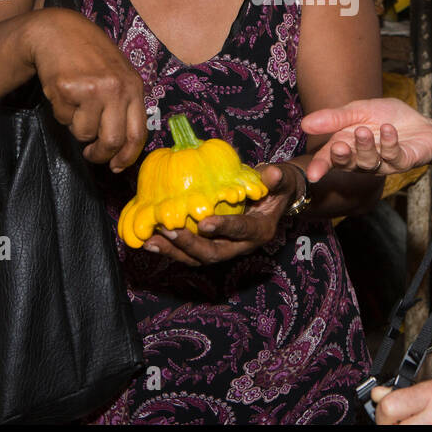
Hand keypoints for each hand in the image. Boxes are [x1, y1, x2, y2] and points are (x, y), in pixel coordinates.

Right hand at [22, 8, 147, 169]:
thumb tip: (121, 147)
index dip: (127, 156)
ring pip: (84, 133)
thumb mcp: (118, 76)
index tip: (117, 166)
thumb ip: (124, 105)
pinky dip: (61, 112)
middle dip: (99, 154)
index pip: (138, 133)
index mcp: (134, 87)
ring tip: (76, 104)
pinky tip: (64, 91)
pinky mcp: (68, 88)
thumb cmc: (90, 57)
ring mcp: (93, 88)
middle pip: (112, 140)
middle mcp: (117, 88)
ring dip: (77, 126)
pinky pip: (64, 118)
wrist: (60, 31)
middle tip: (91, 154)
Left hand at [142, 162, 298, 264]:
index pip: (242, 231)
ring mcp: (224, 249)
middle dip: (189, 244)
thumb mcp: (283, 180)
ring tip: (150, 240)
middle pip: (213, 253)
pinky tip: (149, 239)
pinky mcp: (210, 247)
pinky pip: (188, 252)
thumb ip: (277, 179)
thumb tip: (273, 173)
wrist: (273, 200)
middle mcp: (241, 246)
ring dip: (173, 250)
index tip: (204, 223)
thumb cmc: (276, 187)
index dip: (225, 228)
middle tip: (168, 229)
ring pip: (196, 258)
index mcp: (259, 231)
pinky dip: (169, 247)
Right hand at [300, 98, 431, 181]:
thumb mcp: (359, 110)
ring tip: (363, 130)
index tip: (313, 174)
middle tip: (338, 146)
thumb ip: (335, 118)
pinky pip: (394, 157)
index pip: (330, 158)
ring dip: (365, 147)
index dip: (321, 166)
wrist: (422, 123)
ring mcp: (383, 162)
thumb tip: (305, 124)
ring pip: (369, 162)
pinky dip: (390, 143)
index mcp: (348, 146)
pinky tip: (389, 129)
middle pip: (348, 164)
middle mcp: (363, 158)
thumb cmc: (388, 117)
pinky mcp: (403, 161)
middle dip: (342, 157)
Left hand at [370, 381, 431, 424]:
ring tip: (416, 426)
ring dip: (404, 431)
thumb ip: (405, 394)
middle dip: (392, 427)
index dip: (383, 414)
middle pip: (392, 427)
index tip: (386, 415)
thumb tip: (377, 395)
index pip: (389, 406)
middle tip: (402, 423)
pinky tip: (425, 430)